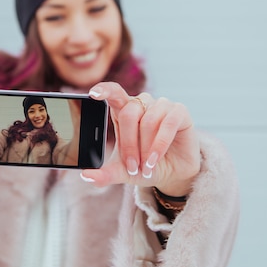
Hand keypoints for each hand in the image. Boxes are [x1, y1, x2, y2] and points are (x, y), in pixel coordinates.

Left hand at [81, 82, 200, 196]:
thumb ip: (105, 174)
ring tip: (147, 166)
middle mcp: (142, 103)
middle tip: (132, 167)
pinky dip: (160, 144)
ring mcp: (162, 105)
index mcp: (124, 110)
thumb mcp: (123, 172)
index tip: (93, 94)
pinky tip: (155, 158)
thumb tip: (86, 176)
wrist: (173, 174)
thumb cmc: (144, 165)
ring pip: (148, 120)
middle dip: (129, 144)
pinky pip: (168, 123)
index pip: (113, 92)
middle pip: (129, 113)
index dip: (104, 90)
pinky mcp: (179, 112)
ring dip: (146, 148)